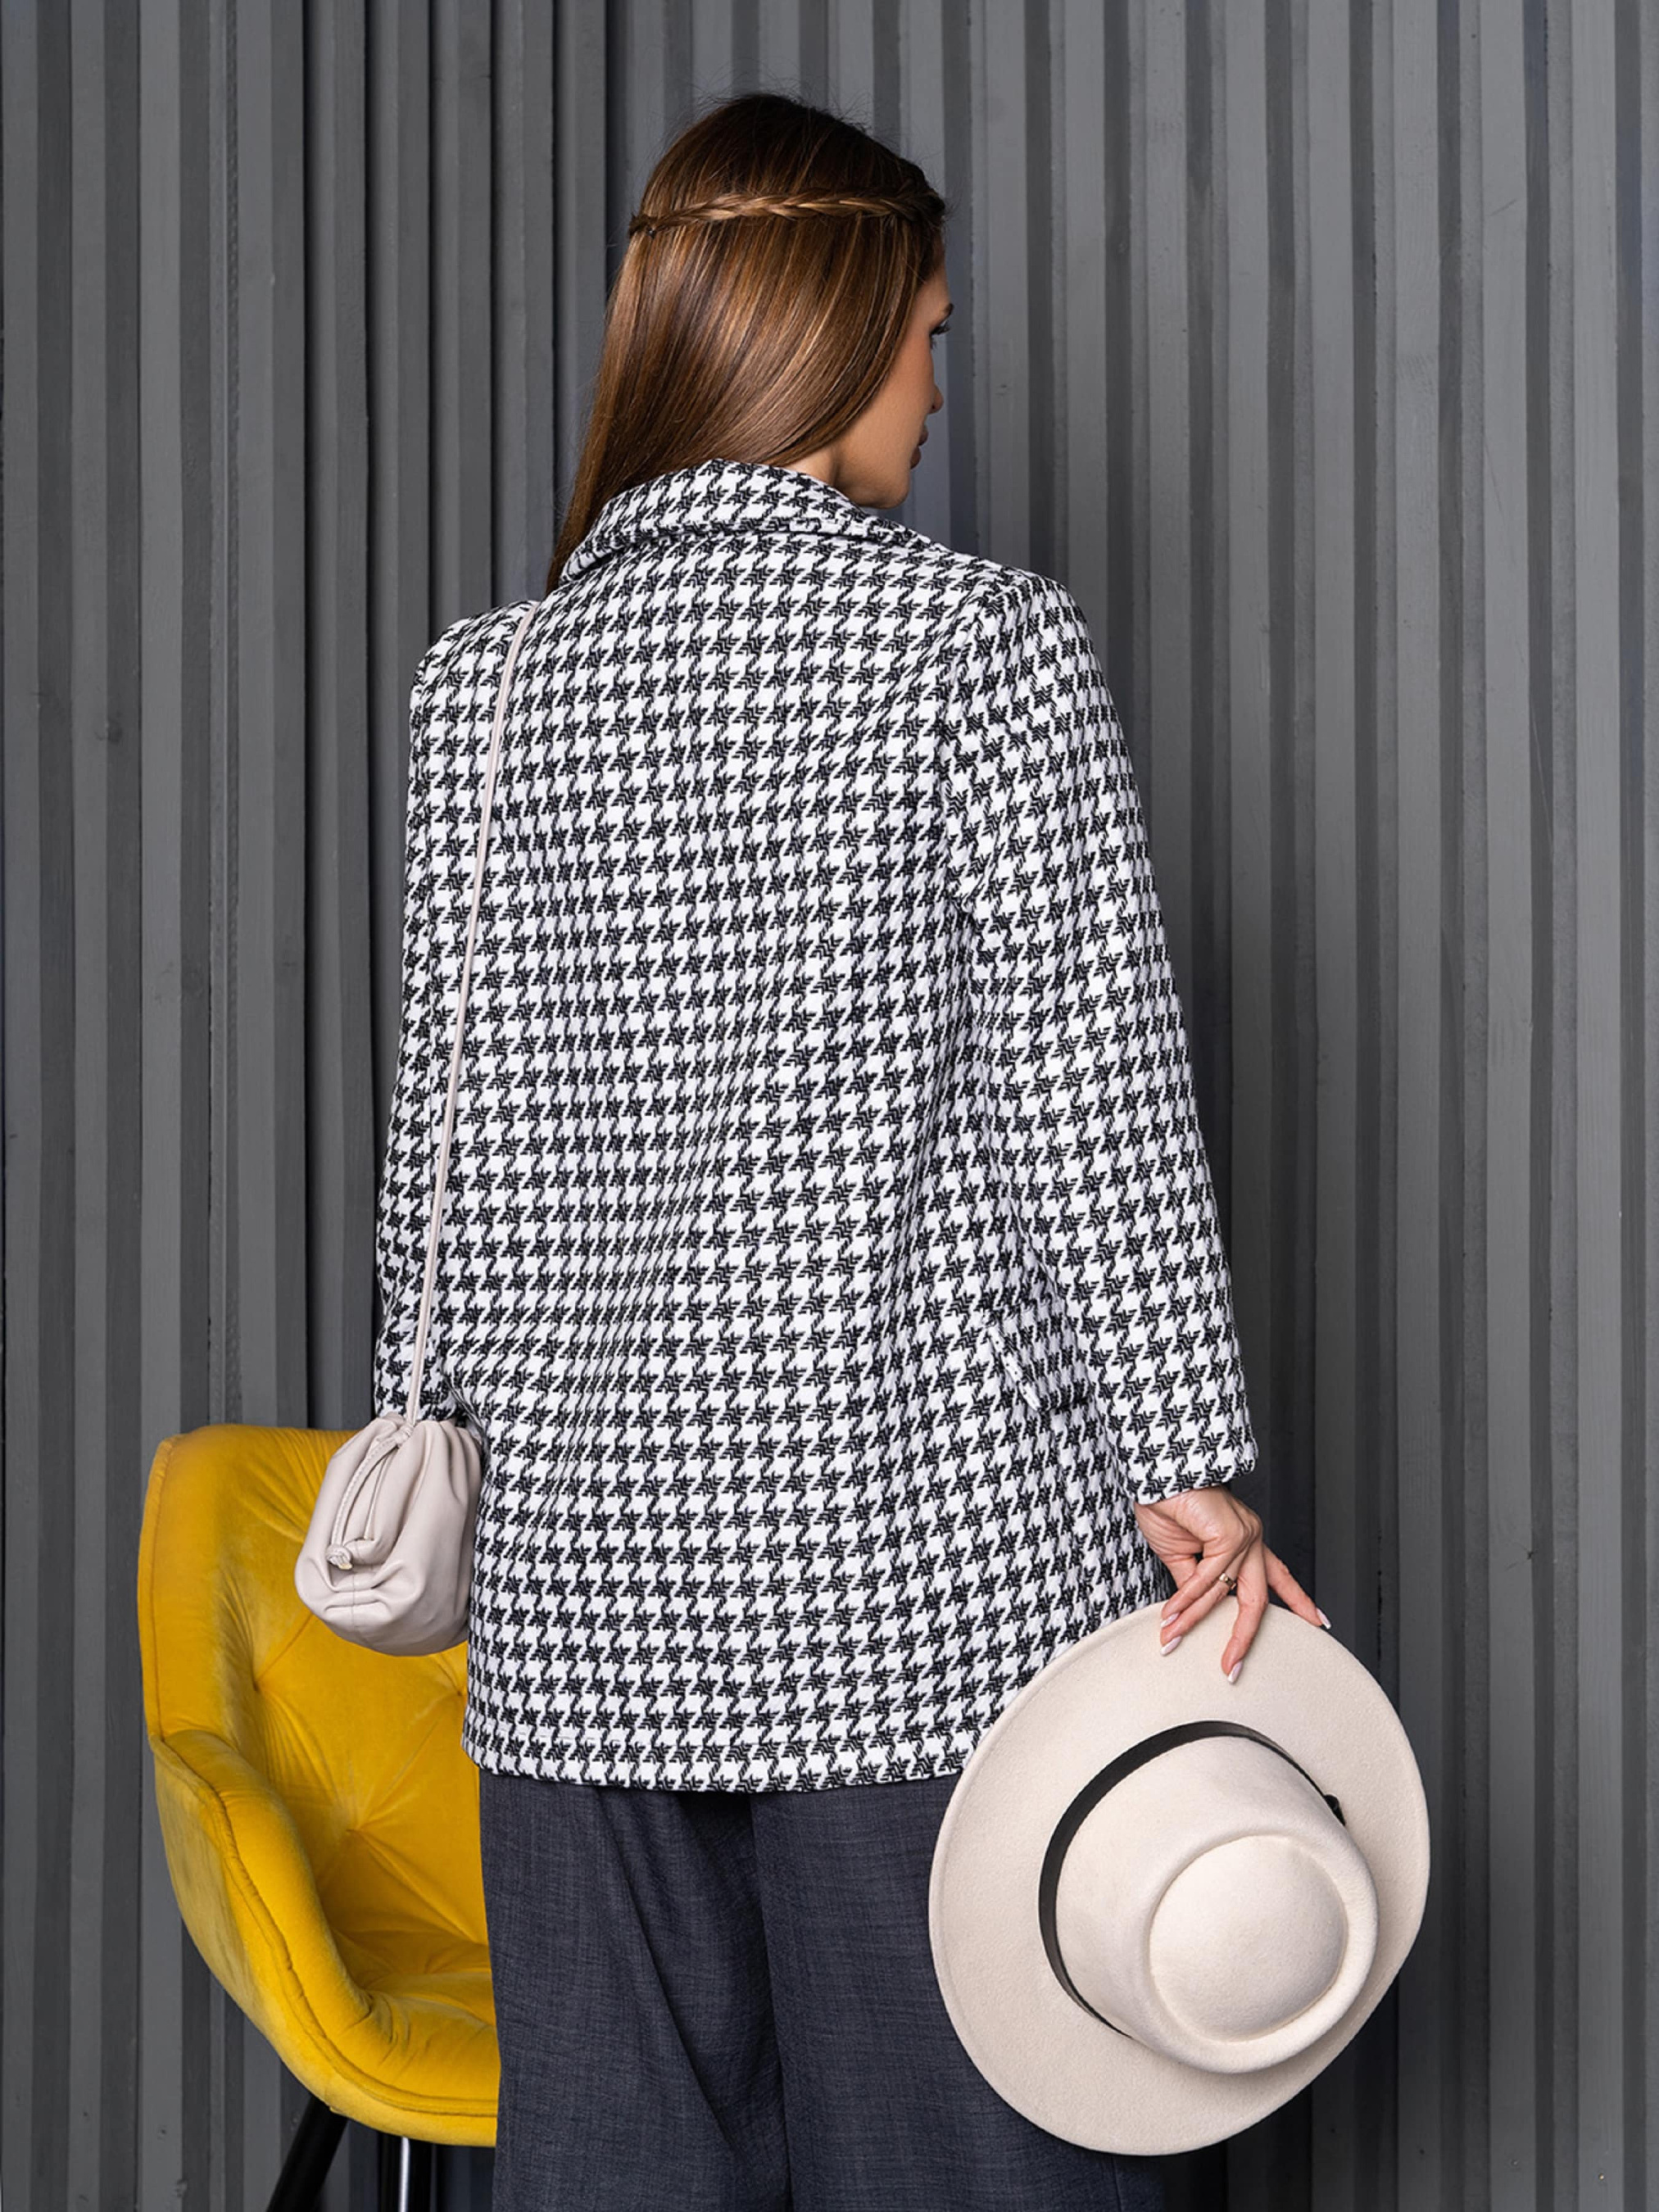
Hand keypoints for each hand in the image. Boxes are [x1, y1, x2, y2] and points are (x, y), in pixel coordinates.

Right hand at [1131, 1482, 1328, 1678]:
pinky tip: (1171, 1613)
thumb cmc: (1167, 1504)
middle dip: (1246, 1637)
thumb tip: (1194, 1610)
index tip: (1318, 1623)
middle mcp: (1252, 1539)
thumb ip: (1194, 1583)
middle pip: (1259, 1599)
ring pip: (1224, 1594)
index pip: (1279, 1576)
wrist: (1157, 1473)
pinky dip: (1187, 1599)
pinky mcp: (1232, 1536)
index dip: (1299, 1601)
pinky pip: (1208, 1580)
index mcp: (1246, 1540)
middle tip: (1232, 1666)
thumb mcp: (1181, 1553)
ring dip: (1193, 1619)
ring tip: (1171, 1638)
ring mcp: (1246, 1536)